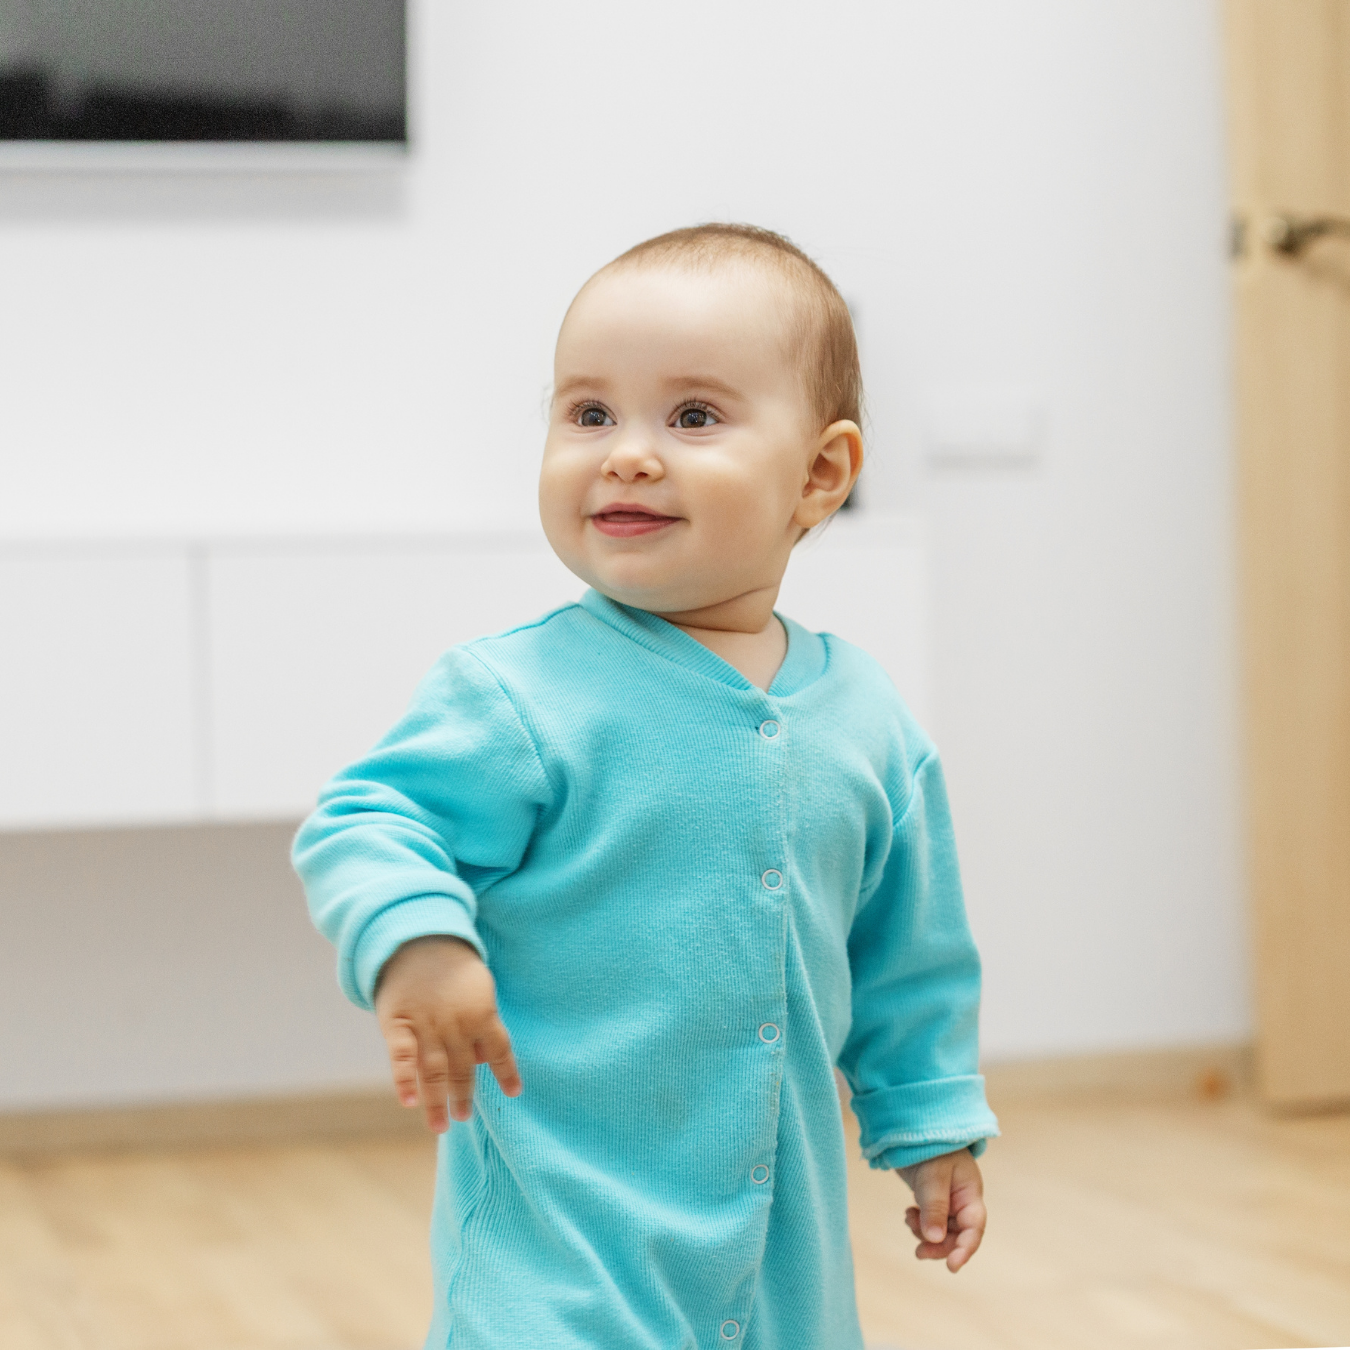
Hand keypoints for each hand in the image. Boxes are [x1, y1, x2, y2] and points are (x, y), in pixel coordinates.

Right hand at [374, 936, 521, 1131]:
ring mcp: (426, 1025)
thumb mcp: (479, 989)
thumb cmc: (453, 969)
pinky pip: (400, 1056)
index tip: (514, 1093)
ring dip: (437, 1100)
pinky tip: (408, 1101)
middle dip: (463, 1095)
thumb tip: (484, 1060)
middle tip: (462, 1118)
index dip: (507, 1072)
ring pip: (433, 1070)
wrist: (417, 939)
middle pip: (462, 1068)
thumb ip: (482, 1025)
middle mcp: (455, 1024)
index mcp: (481, 1014)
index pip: (499, 1050)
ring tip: (440, 1124)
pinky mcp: (398, 1023)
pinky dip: (404, 1079)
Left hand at [897, 1148, 985, 1272]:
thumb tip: (935, 1239)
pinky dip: (920, 1224)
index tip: (952, 1266)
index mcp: (970, 1194)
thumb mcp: (933, 1176)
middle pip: (957, 1236)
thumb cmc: (931, 1147)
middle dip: (939, 1246)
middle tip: (919, 1252)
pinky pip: (930, 1223)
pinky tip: (909, 1214)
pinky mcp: (933, 1201)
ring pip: (942, 1232)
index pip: (974, 1228)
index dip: (965, 1249)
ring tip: (909, 1218)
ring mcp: (948, 1202)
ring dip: (926, 1234)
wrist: (914, 1129)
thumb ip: (934, 1207)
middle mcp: (962, 1201)